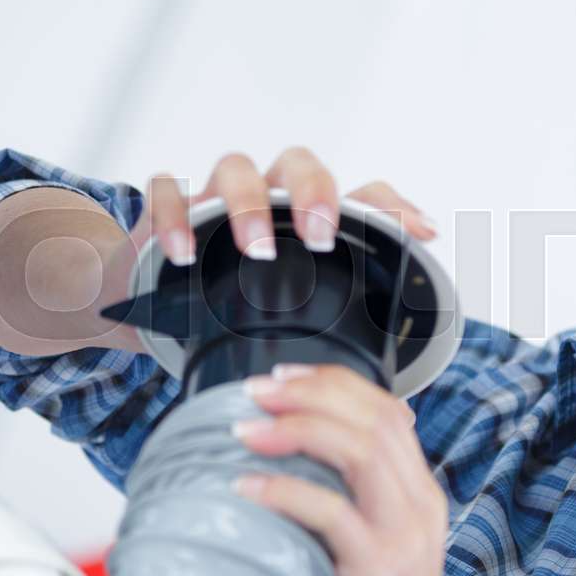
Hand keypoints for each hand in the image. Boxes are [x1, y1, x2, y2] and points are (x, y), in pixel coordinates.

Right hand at [92, 146, 438, 352]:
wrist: (154, 301)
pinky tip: (184, 254)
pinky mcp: (168, 209)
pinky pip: (166, 193)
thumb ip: (339, 348)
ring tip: (256, 249)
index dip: (394, 207)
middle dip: (316, 194)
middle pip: (301, 166)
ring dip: (250, 205)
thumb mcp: (291, 325)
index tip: (421, 232)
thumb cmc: (234, 309)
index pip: (363, 194)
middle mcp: (269, 198)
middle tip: (322, 237)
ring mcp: (217, 198)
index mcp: (311, 220)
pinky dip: (174, 216)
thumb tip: (397, 409)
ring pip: (236, 170)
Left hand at [231, 362, 460, 575]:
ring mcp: (405, 536)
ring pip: (360, 448)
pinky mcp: (380, 569)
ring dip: (297, 427)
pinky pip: (331, 511)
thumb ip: (346, 507)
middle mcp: (420, 506)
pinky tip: (246, 485)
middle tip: (256, 390)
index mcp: (419, 496)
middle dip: (310, 391)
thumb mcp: (367, 553)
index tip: (283, 375)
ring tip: (246, 427)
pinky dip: (285, 489)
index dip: (334, 382)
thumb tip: (282, 466)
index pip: (386, 409)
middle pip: (374, 416)